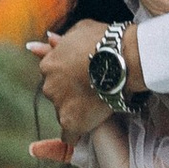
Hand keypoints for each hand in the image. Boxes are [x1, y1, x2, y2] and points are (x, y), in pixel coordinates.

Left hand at [30, 21, 115, 137]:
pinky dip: (75, 136)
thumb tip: (47, 39)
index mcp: (48, 64)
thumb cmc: (104, 40)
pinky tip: (82, 137)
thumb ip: (62, 39)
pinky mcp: (71, 122)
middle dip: (71, 93)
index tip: (82, 77)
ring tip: (98, 104)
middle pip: (57, 95)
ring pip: (65, 113)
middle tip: (92, 89)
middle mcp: (49, 86)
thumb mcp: (80, 30)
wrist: (121, 59)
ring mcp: (60, 105)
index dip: (68, 77)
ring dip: (77, 111)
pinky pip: (68, 136)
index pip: (52, 76)